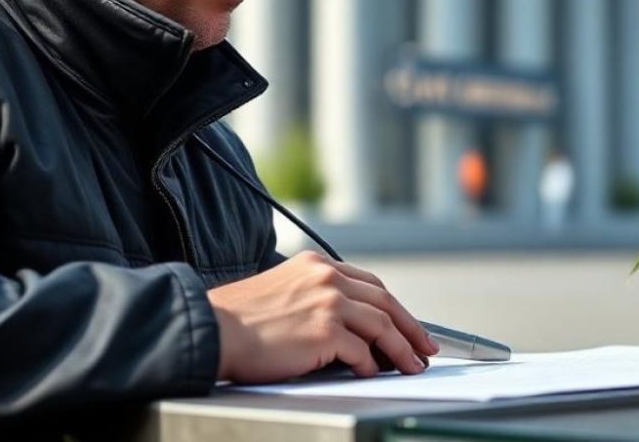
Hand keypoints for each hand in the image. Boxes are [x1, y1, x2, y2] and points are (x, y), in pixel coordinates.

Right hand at [206, 251, 438, 382]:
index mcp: (316, 265)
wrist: (214, 329)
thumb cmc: (240, 319)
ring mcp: (329, 302)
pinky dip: (372, 366)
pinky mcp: (326, 331)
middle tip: (424, 347)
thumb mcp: (282, 290)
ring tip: (411, 367)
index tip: (406, 323)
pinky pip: (363, 352)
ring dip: (401, 350)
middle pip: (384, 301)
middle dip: (410, 327)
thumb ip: (313, 297)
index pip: (369, 283)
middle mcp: (327, 277)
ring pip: (382, 326)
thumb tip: (345, 327)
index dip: (393, 306)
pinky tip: (372, 374)